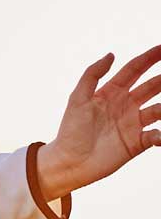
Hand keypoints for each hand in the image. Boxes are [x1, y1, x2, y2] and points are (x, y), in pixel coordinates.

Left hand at [37, 44, 160, 198]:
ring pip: (158, 109)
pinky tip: (159, 137)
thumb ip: (92, 75)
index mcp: (112, 92)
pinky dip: (160, 135)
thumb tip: (111, 54)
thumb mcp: (77, 100)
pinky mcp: (136, 143)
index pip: (135, 69)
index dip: (150, 57)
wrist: (68, 164)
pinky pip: (155, 135)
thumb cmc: (70, 132)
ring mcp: (132, 124)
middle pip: (152, 86)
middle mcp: (125, 105)